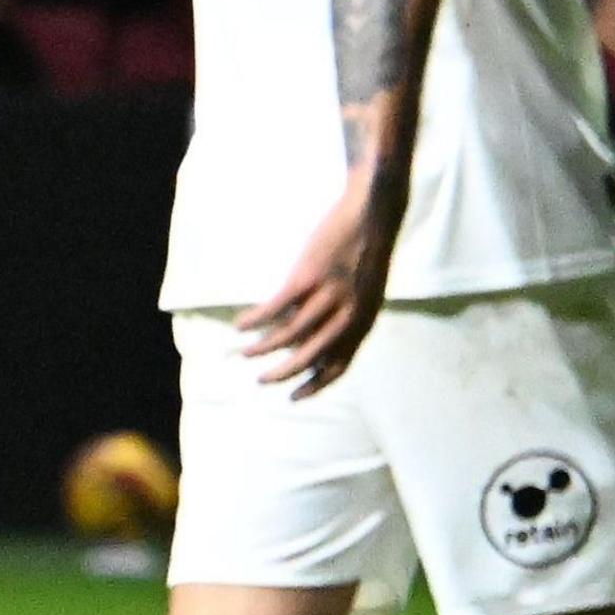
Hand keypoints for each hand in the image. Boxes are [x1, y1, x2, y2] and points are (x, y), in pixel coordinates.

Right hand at [240, 174, 400, 397]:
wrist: (373, 216)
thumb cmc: (367, 256)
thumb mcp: (367, 296)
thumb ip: (348, 322)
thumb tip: (319, 346)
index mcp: (363, 323)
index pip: (338, 367)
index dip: (314, 386)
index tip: (293, 397)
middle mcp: (347, 316)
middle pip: (309, 357)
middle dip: (282, 373)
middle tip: (260, 381)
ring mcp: (328, 296)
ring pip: (288, 335)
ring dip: (262, 348)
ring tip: (243, 352)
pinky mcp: (308, 277)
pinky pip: (275, 308)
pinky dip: (255, 320)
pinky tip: (241, 324)